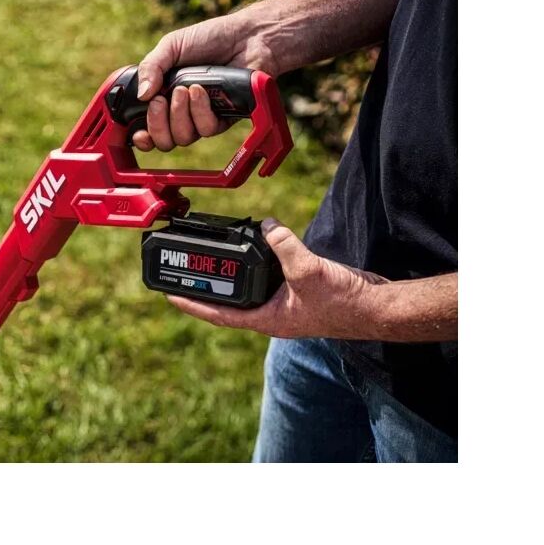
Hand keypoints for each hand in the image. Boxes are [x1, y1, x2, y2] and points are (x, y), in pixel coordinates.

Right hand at [133, 13, 275, 152]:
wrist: (246, 36)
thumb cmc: (209, 38)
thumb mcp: (172, 46)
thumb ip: (151, 67)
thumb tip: (141, 95)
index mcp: (164, 95)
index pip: (148, 128)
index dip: (142, 137)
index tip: (138, 133)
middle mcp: (181, 111)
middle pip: (164, 140)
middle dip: (158, 124)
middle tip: (160, 101)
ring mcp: (202, 116)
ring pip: (184, 137)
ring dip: (180, 115)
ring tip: (186, 89)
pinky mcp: (224, 118)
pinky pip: (207, 129)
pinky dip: (201, 111)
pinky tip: (202, 91)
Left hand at [166, 219, 390, 339]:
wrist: (375, 306)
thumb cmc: (344, 302)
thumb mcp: (308, 270)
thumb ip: (284, 246)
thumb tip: (266, 226)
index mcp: (266, 319)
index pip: (218, 314)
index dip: (191, 303)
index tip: (168, 295)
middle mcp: (270, 314)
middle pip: (227, 302)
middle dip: (204, 288)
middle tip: (182, 271)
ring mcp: (283, 304)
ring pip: (246, 289)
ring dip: (229, 275)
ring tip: (209, 258)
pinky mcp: (295, 291)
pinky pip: (266, 277)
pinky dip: (255, 263)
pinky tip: (253, 247)